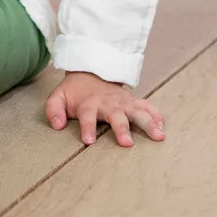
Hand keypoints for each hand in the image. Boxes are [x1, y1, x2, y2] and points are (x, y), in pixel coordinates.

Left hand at [44, 71, 164, 147]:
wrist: (90, 72)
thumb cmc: (74, 92)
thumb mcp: (58, 97)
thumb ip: (54, 110)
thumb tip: (57, 125)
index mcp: (89, 103)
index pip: (87, 115)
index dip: (87, 127)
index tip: (88, 141)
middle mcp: (108, 103)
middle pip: (116, 115)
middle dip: (121, 128)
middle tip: (127, 143)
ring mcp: (122, 102)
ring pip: (137, 111)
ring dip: (148, 123)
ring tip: (158, 136)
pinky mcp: (132, 101)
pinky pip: (147, 107)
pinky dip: (156, 115)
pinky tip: (163, 127)